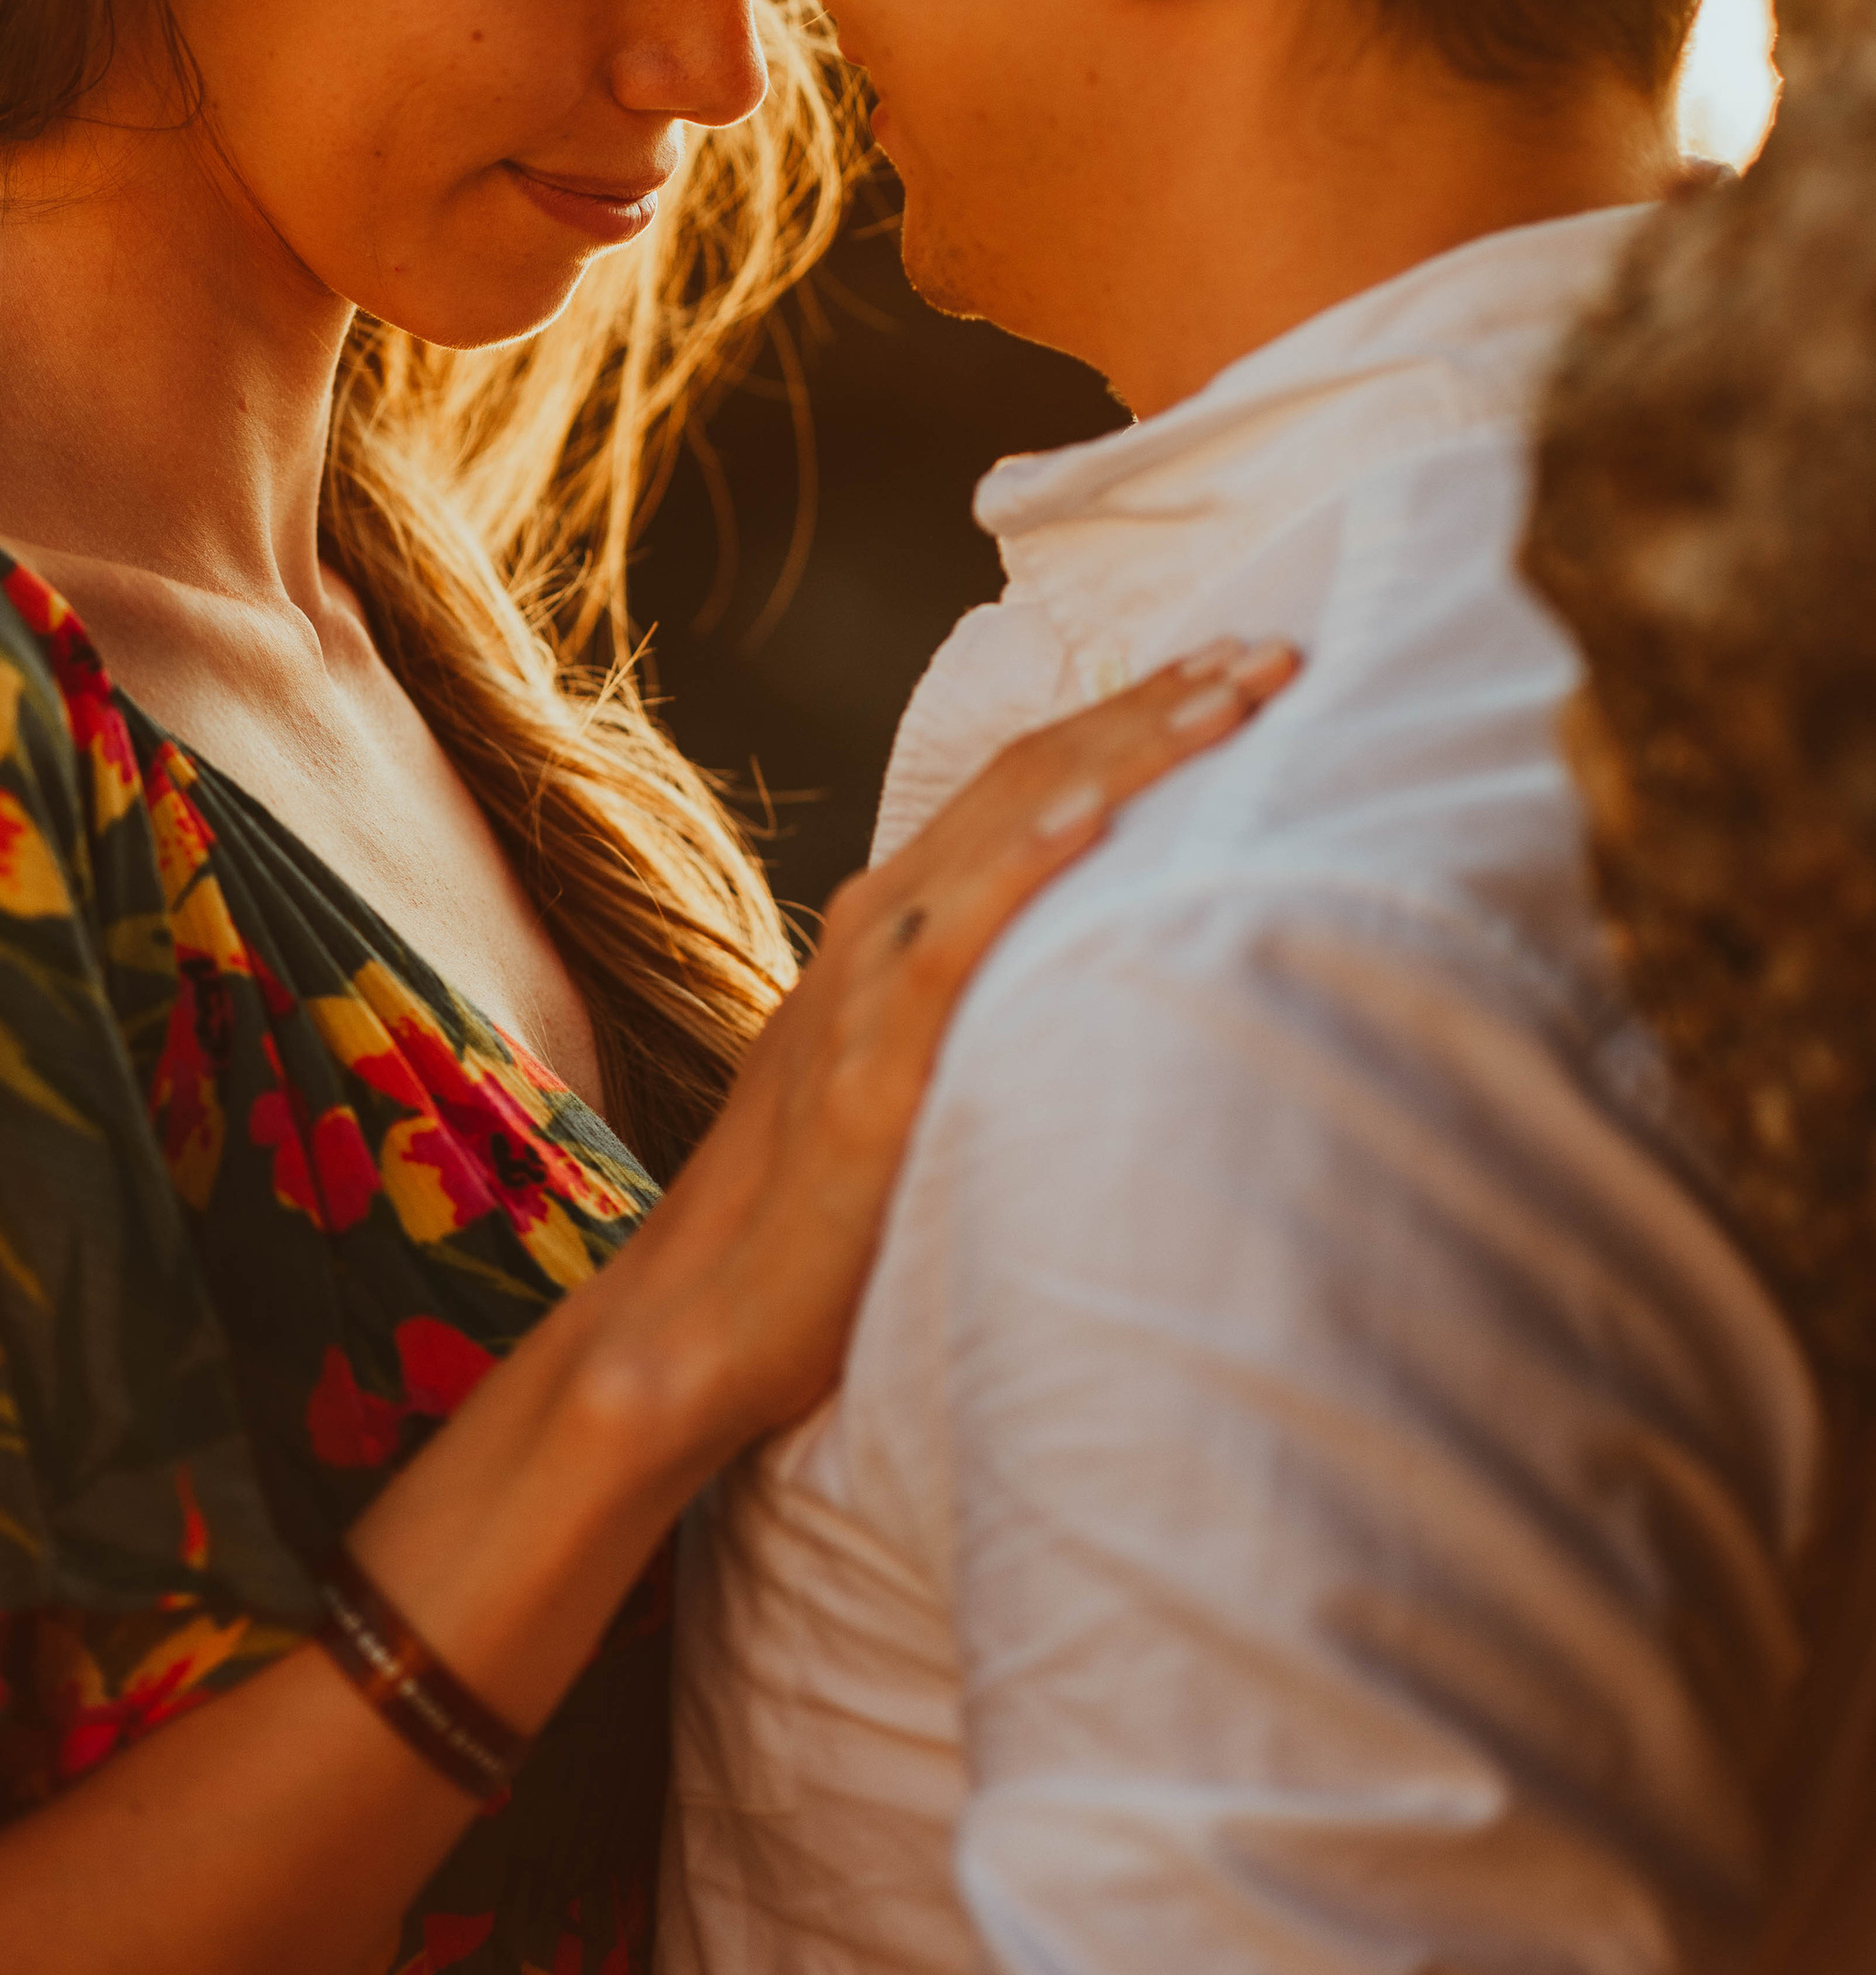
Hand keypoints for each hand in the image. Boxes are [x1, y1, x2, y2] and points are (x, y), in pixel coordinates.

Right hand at [613, 637, 1299, 1456]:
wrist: (702, 1323)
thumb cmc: (825, 1220)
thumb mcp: (916, 1080)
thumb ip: (984, 1018)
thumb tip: (1098, 990)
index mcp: (895, 924)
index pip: (1028, 785)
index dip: (1130, 718)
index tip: (1231, 670)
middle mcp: (879, 925)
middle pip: (1034, 776)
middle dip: (1157, 704)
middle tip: (1272, 651)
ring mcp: (866, 987)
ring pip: (1007, 827)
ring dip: (1124, 751)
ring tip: (1230, 697)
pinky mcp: (869, 1066)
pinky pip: (952, 941)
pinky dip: (1024, 861)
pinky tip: (1097, 813)